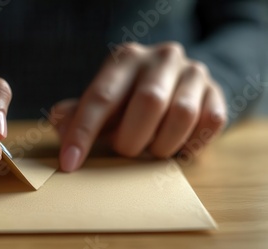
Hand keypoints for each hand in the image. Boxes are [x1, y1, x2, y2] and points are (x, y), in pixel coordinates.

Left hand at [52, 42, 227, 171]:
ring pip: (182, 115)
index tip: (70, 163)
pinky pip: (208, 124)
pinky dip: (189, 144)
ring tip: (150, 148)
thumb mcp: (100, 102)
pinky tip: (175, 145)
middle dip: (131, 139)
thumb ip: (77, 114)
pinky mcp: (216, 93)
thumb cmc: (128, 99)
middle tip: (124, 151)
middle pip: (149, 102)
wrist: (176, 84)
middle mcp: (161, 58)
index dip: (83, 133)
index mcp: (125, 58)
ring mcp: (193, 73)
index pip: (101, 97)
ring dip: (161, 144)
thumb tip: (59, 125)